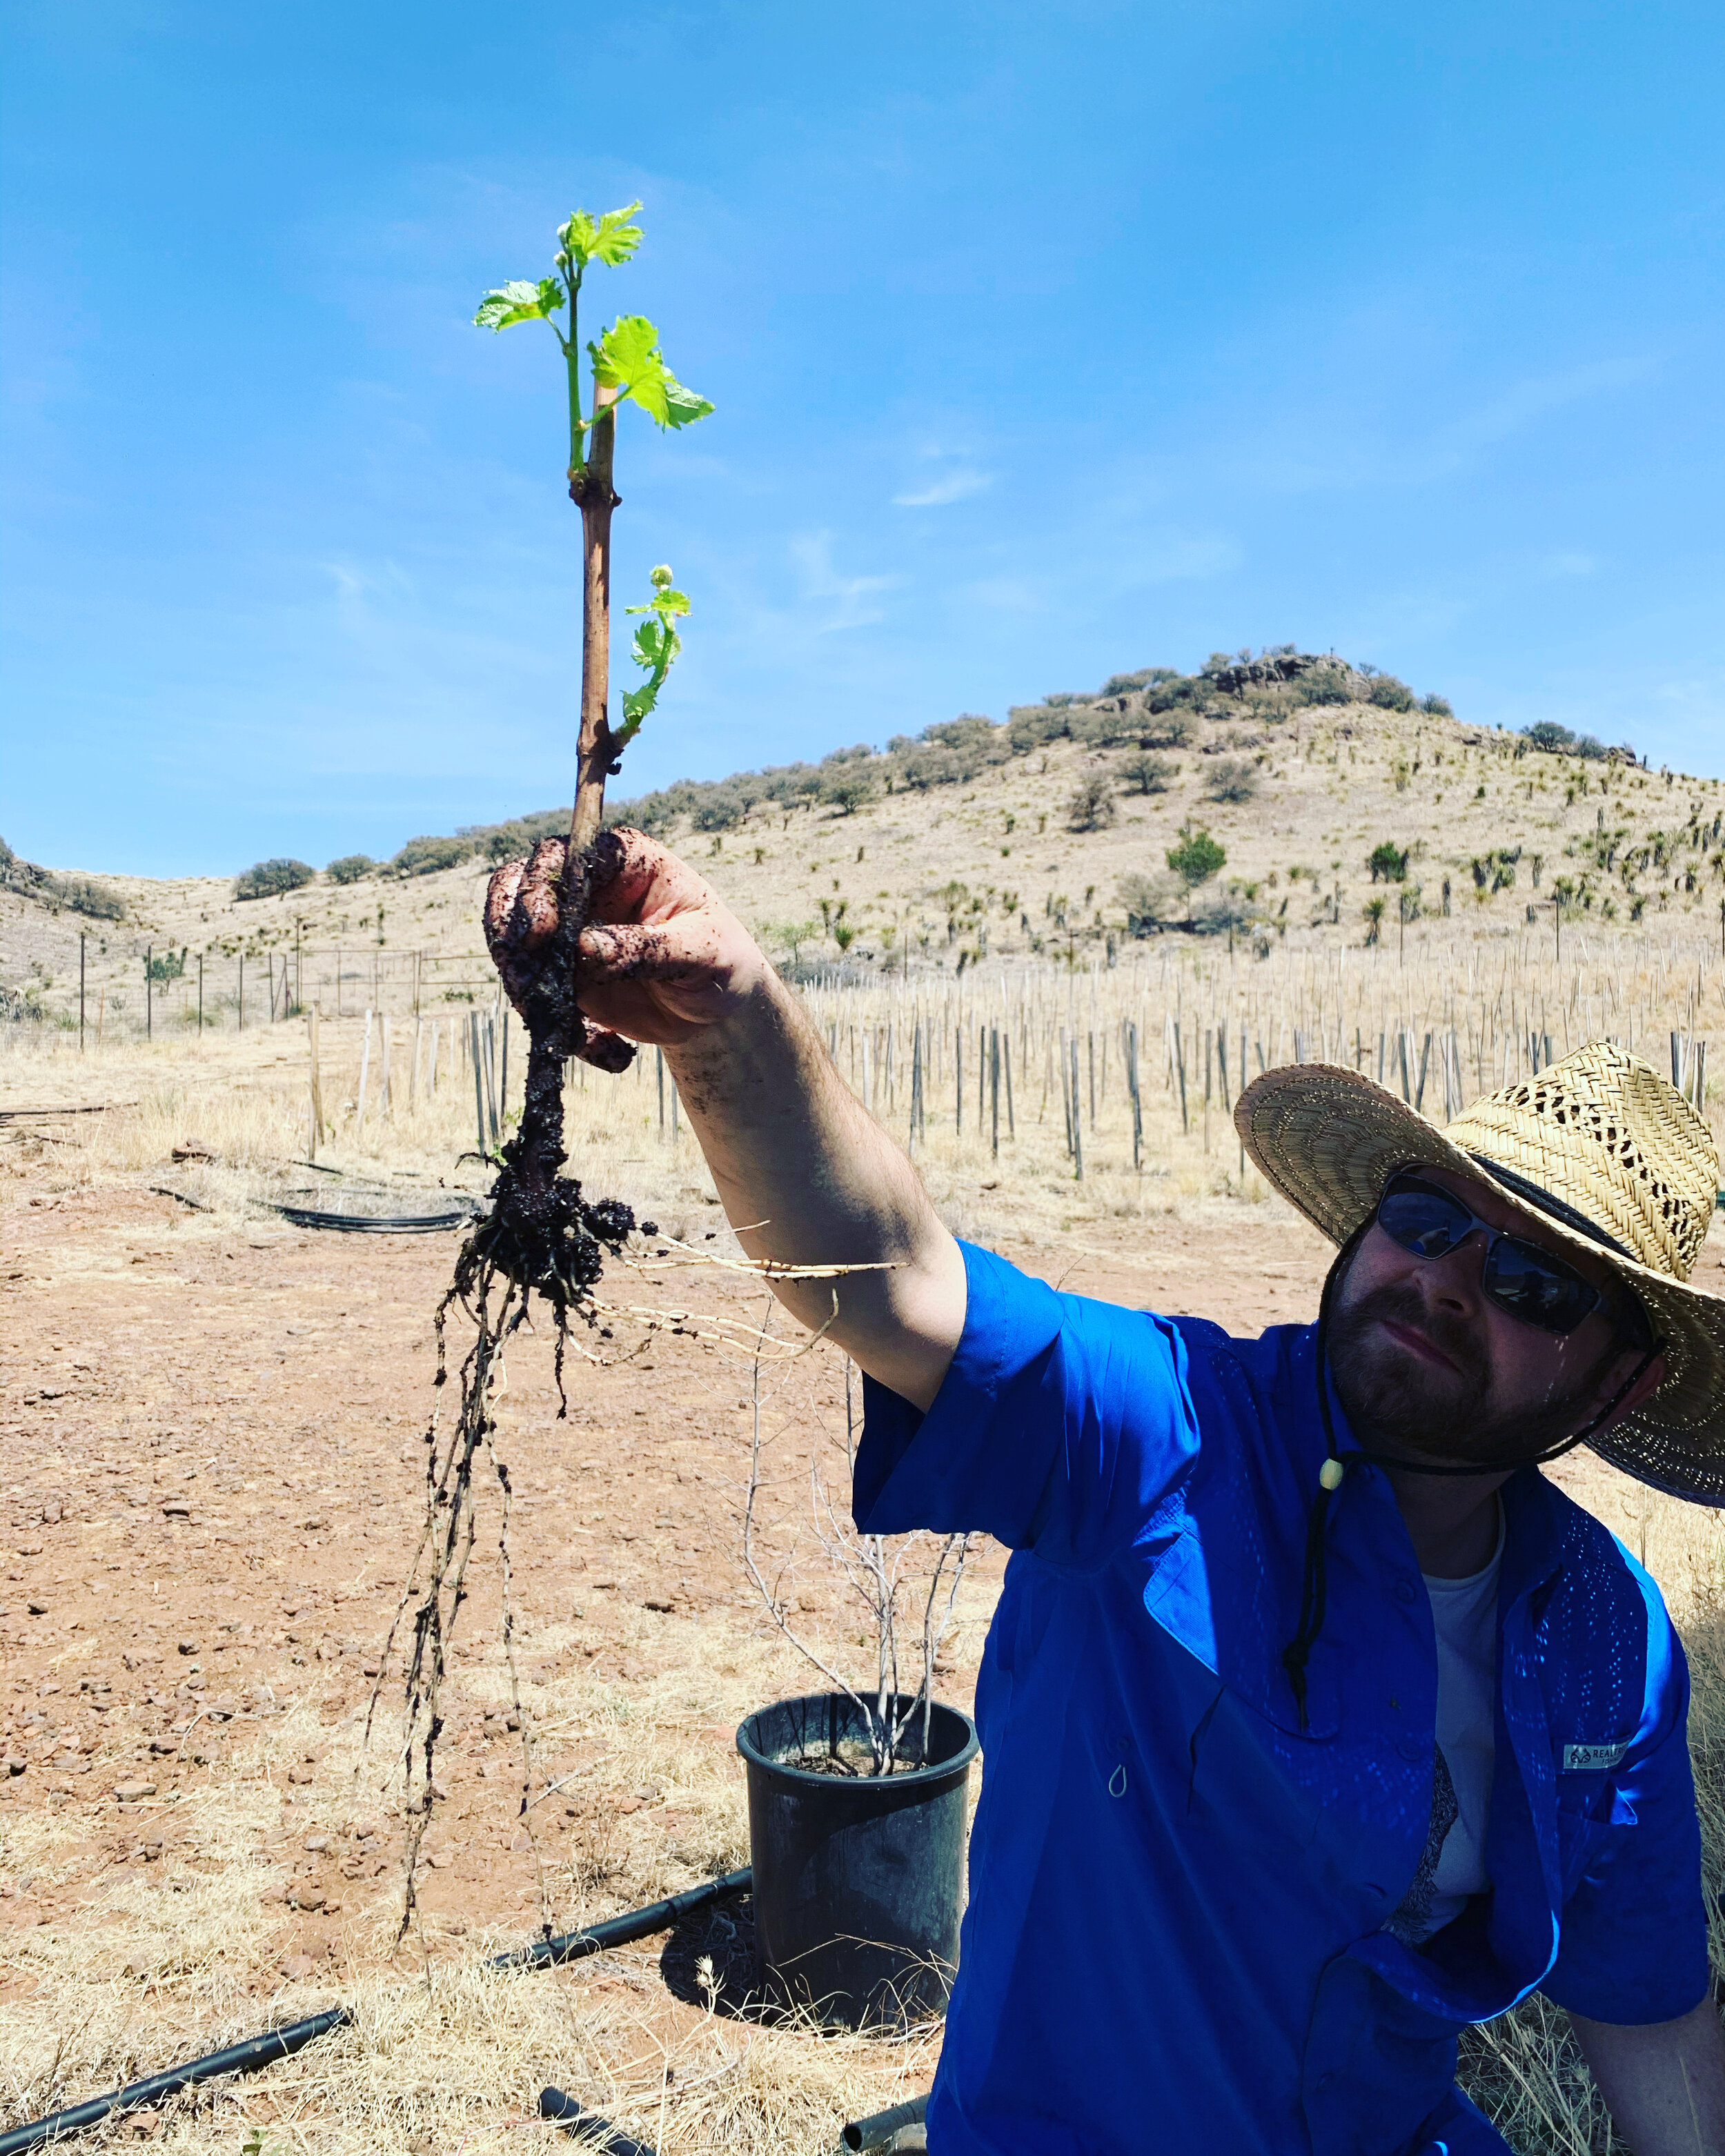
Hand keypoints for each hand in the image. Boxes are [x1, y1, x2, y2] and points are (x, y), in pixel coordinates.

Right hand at [484, 828, 768, 1054]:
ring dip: (527, 989)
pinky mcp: (561, 975)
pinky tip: (605, 1050)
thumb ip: (647, 948)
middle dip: (509, 936)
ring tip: (572, 1032)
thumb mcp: (700, 953)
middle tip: (524, 982)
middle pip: (516, 889)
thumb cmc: (720, 962)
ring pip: (513, 946)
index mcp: (624, 862)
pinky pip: (534, 995)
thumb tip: (586, 948)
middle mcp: (585, 888)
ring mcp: (567, 931)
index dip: (539, 887)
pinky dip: (555, 1026)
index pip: (563, 856)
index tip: (540, 932)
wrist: (718, 1008)